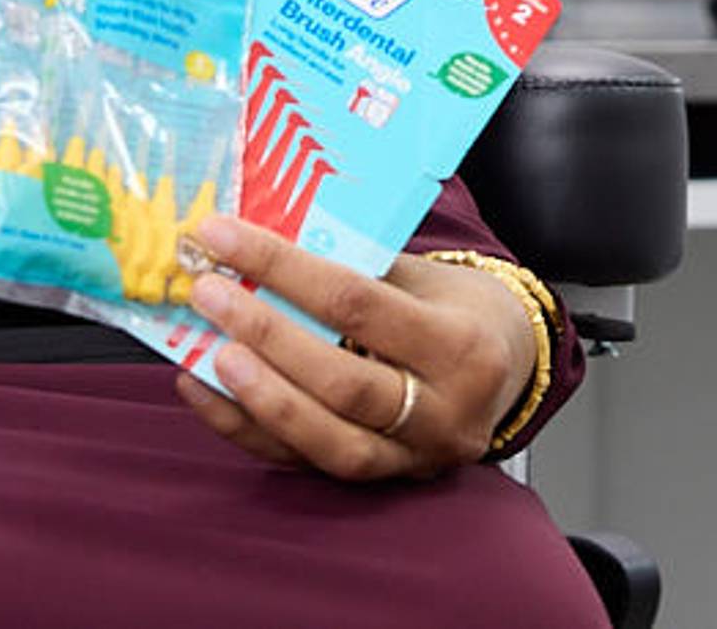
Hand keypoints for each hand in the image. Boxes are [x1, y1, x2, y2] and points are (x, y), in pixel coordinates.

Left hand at [169, 213, 539, 480]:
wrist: (509, 365)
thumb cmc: (458, 308)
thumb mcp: (424, 276)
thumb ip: (355, 267)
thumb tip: (261, 245)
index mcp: (461, 345)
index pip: (358, 305)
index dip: (285, 270)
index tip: (224, 237)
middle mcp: (444, 412)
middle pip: (344, 383)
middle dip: (266, 336)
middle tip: (209, 294)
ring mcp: (414, 457)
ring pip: (328, 442)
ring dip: (258, 397)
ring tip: (207, 354)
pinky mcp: (383, 480)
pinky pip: (305, 464)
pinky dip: (248, 429)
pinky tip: (207, 392)